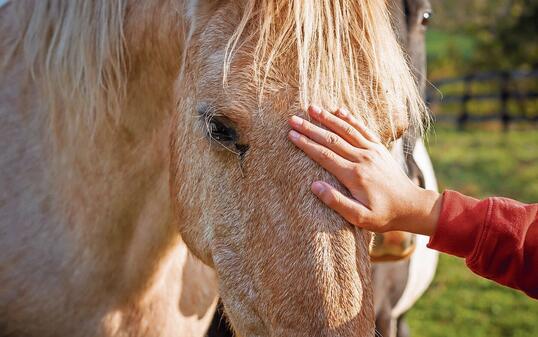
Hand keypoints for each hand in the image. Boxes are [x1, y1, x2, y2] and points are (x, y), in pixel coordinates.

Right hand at [287, 105, 440, 235]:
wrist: (411, 206)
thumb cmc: (383, 215)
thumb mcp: (359, 217)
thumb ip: (336, 202)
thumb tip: (314, 186)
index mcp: (354, 175)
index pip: (325, 156)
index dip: (306, 144)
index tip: (292, 135)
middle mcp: (362, 159)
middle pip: (331, 139)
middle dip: (311, 128)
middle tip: (293, 119)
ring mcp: (372, 151)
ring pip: (346, 130)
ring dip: (327, 118)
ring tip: (311, 108)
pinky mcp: (379, 148)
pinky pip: (362, 129)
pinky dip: (350, 119)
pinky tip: (339, 110)